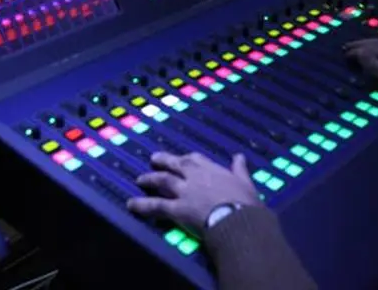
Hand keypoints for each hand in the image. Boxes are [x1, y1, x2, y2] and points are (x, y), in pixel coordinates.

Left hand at [126, 152, 260, 236]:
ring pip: (162, 181)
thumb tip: (239, 156)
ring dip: (150, 179)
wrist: (238, 220)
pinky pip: (156, 206)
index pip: (195, 159)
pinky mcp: (177, 209)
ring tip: (140, 179)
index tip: (182, 159)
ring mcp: (184, 192)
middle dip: (163, 161)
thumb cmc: (246, 203)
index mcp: (211, 169)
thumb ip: (240, 170)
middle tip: (153, 159)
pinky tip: (131, 205)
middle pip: (175, 165)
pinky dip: (142, 205)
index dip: (186, 159)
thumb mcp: (246, 183)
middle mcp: (194, 177)